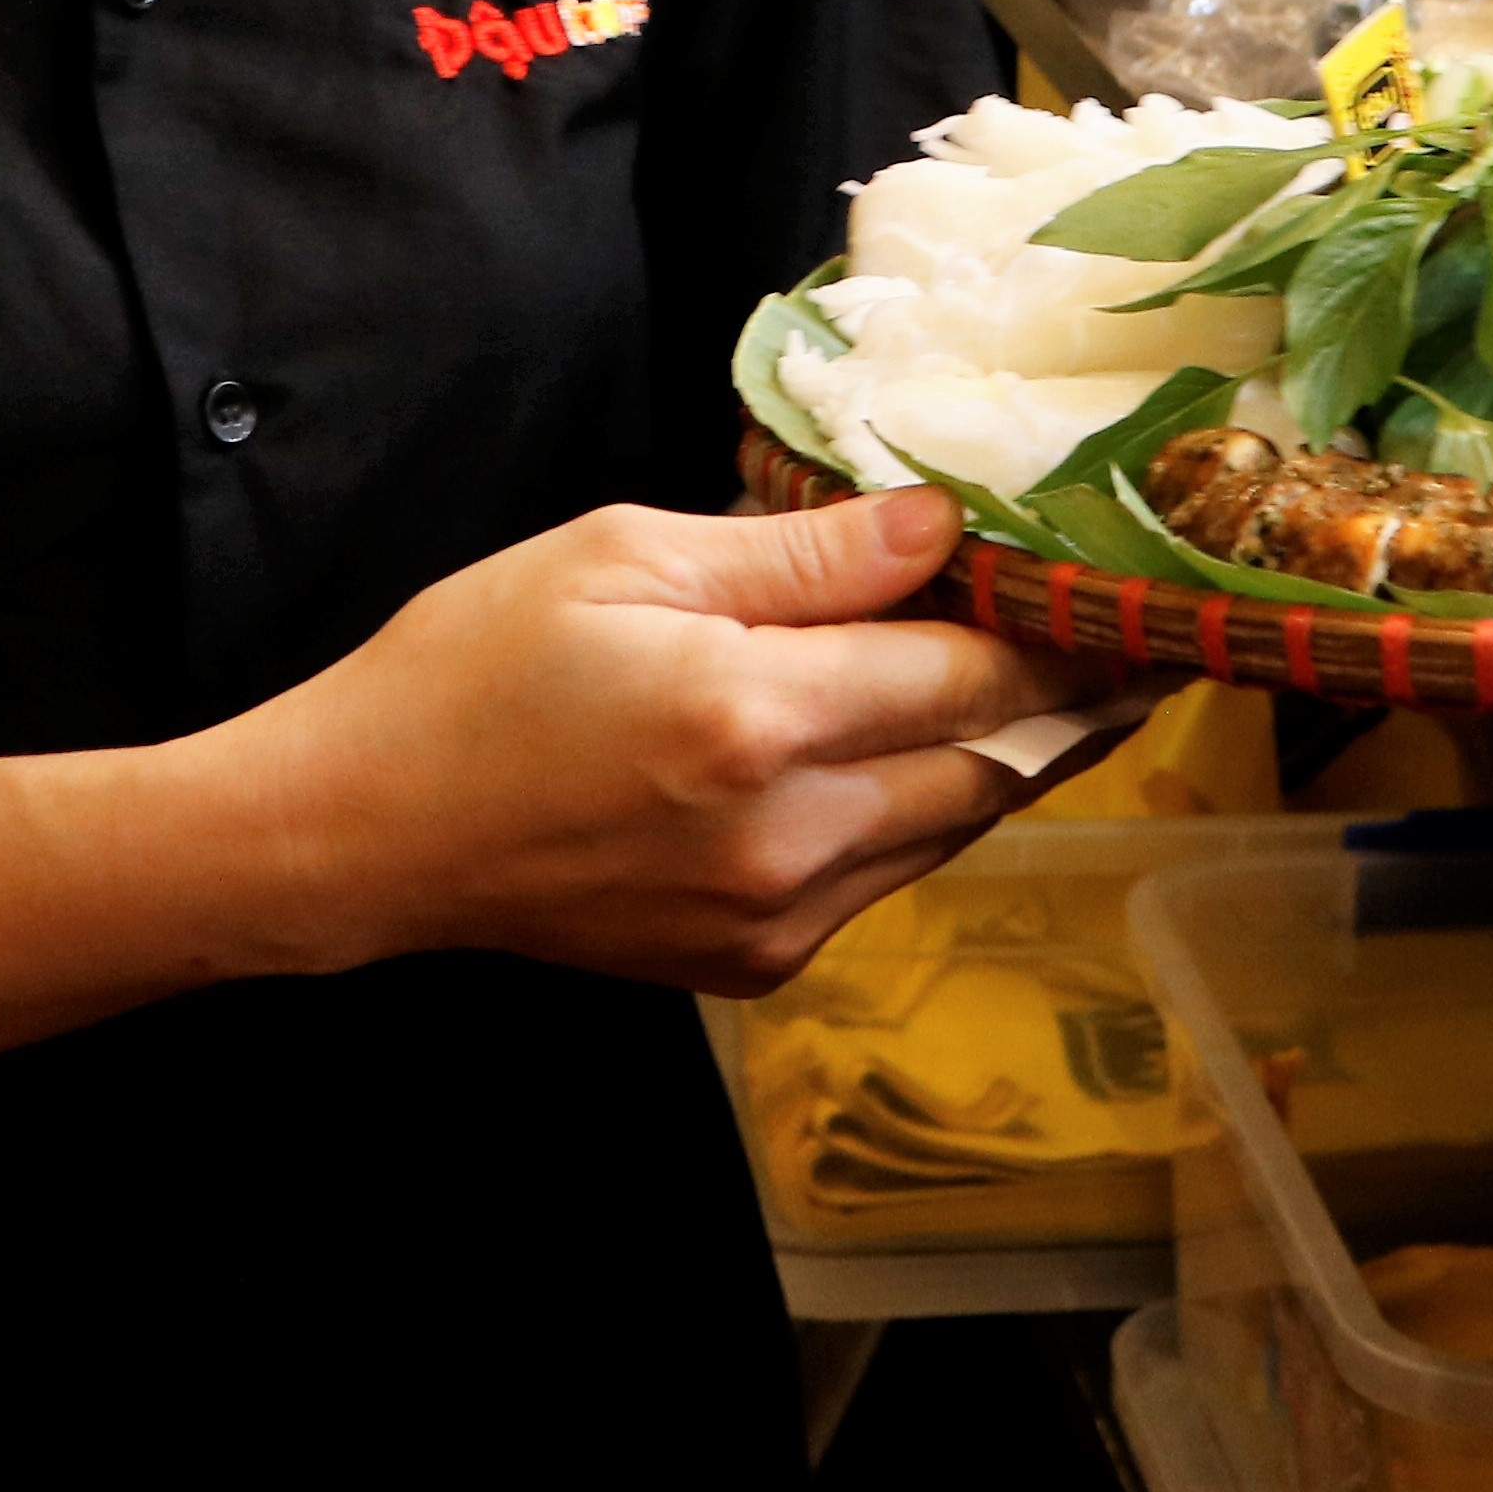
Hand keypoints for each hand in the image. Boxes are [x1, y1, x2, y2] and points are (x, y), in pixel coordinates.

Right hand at [201, 486, 1081, 996]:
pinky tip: (908, 747)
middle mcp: (788, 837)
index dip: (1064, 633)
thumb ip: (800, 554)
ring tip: (1043, 679)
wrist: (368, 832)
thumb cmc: (475, 668)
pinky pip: (883, 879)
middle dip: (1064, 699)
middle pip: (993, 767)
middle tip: (1118, 633)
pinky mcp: (754, 964)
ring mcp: (775, 917)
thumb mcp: (626, 556)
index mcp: (755, 719)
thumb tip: (941, 526)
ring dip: (999, 756)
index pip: (974, 677)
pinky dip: (917, 811)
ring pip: (950, 830)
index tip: (1124, 590)